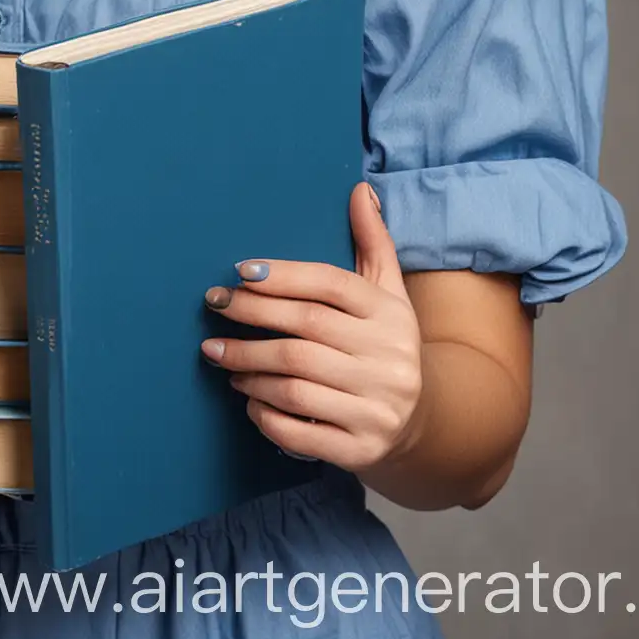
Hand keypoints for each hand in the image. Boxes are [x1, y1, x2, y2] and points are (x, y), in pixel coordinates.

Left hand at [199, 182, 424, 474]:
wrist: (423, 421)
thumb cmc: (387, 343)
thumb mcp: (388, 292)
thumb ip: (373, 240)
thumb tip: (359, 188)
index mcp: (390, 314)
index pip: (330, 286)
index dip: (283, 276)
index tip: (239, 272)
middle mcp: (387, 360)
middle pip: (305, 331)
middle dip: (252, 318)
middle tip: (214, 308)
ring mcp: (376, 407)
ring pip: (296, 383)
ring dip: (250, 368)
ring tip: (221, 356)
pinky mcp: (361, 450)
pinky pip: (302, 431)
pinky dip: (267, 416)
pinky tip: (248, 400)